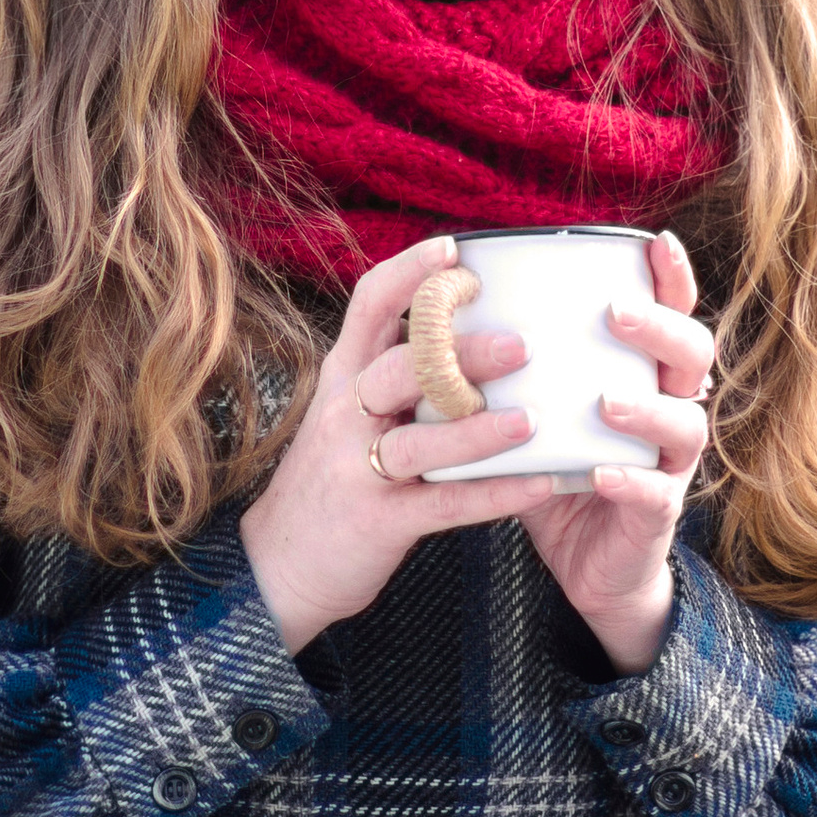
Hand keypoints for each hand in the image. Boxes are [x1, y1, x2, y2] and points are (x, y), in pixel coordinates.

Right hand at [238, 234, 559, 654]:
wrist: (276, 565)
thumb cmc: (330, 480)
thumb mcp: (345, 413)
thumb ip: (391, 374)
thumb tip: (462, 330)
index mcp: (344, 377)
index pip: (369, 305)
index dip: (410, 273)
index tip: (455, 250)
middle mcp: (347, 413)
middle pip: (402, 368)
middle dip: (461, 352)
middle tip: (521, 343)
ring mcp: (359, 467)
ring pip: (422, 439)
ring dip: (480, 429)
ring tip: (533, 419)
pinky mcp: (380, 520)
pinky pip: (446, 504)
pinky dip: (496, 495)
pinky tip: (540, 484)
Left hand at [520, 229, 713, 675]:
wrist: (585, 565)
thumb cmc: (555, 469)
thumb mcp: (534, 407)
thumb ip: (507, 363)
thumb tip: (443, 303)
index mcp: (644, 373)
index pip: (671, 314)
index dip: (672, 279)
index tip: (657, 244)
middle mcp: (670, 409)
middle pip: (692, 356)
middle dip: (660, 329)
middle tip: (615, 313)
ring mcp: (670, 464)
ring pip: (685, 424)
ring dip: (646, 407)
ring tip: (605, 400)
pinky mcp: (656, 515)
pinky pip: (655, 494)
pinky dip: (630, 480)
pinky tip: (601, 473)